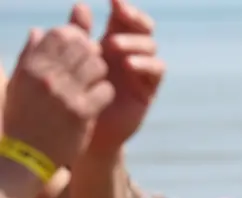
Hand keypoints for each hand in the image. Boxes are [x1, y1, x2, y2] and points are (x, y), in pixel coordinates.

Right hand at [3, 24, 113, 166]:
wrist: (26, 157)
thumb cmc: (23, 119)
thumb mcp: (19, 84)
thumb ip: (29, 56)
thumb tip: (39, 31)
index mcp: (31, 67)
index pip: (61, 34)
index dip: (76, 37)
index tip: (80, 49)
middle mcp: (47, 77)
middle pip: (83, 46)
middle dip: (92, 54)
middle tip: (92, 67)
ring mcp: (65, 95)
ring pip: (98, 65)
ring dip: (100, 73)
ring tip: (95, 84)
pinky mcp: (82, 113)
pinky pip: (105, 90)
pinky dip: (106, 93)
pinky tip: (99, 100)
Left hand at [87, 0, 164, 152]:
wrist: (87, 131)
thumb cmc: (77, 95)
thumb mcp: (75, 62)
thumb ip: (79, 35)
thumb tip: (81, 5)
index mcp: (113, 42)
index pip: (124, 17)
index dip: (122, 7)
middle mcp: (131, 54)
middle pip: (143, 27)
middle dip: (134, 16)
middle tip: (119, 12)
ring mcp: (142, 71)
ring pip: (150, 46)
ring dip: (134, 42)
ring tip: (114, 46)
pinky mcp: (149, 89)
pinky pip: (156, 70)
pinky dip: (145, 64)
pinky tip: (129, 64)